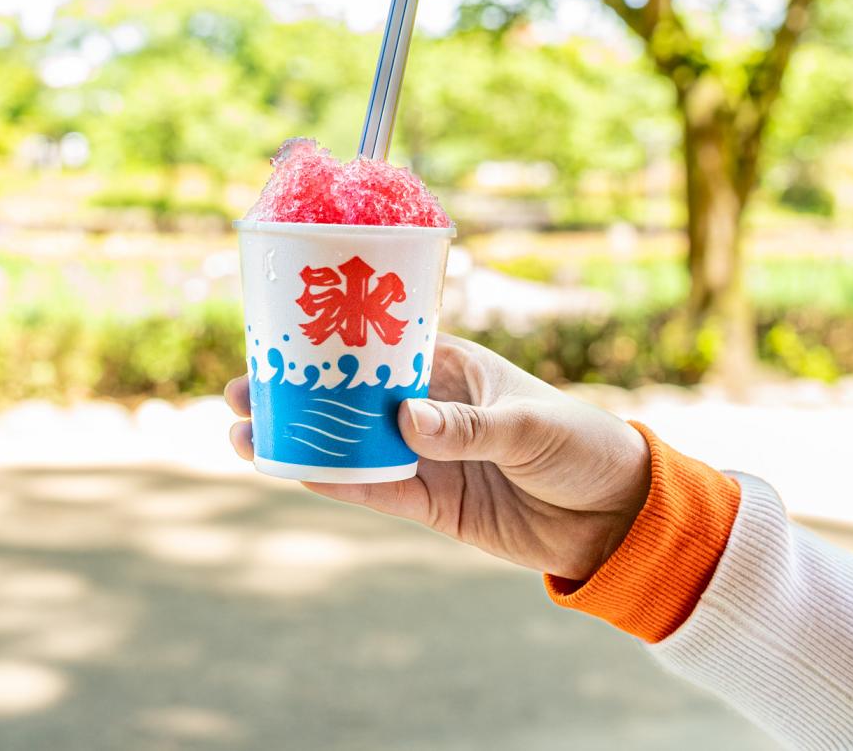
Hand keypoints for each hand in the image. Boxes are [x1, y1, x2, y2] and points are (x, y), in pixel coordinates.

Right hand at [225, 334, 651, 580]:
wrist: (614, 517)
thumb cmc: (580, 445)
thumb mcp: (528, 426)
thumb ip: (467, 427)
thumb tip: (405, 420)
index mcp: (452, 367)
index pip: (380, 344)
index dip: (331, 340)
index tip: (280, 336)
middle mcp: (429, 406)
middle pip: (349, 394)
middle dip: (295, 390)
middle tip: (238, 389)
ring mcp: (425, 454)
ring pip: (347, 442)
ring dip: (297, 437)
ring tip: (239, 432)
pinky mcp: (430, 502)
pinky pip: (370, 488)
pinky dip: (330, 481)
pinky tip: (285, 470)